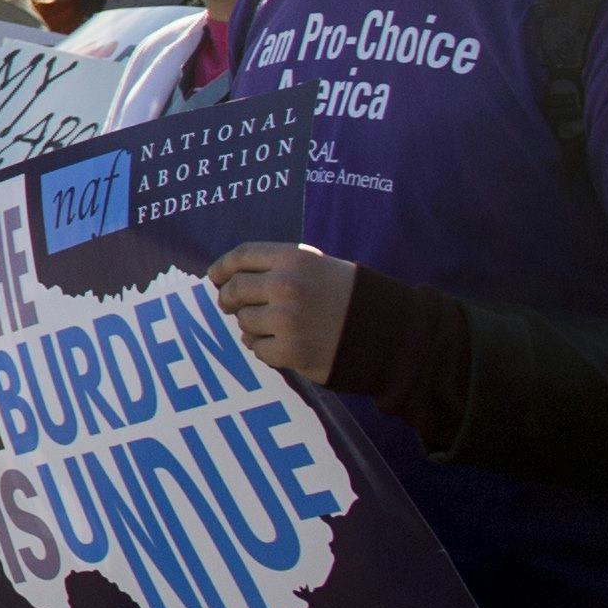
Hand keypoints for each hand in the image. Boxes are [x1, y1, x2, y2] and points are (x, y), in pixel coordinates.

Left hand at [210, 241, 356, 379]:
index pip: (242, 256)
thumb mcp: (320, 267)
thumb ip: (280, 268)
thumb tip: (230, 277)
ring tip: (275, 327)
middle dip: (229, 298)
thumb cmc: (353, 298)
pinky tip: (282, 346)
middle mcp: (286, 286)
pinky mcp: (291, 351)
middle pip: (235, 289)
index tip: (214, 276)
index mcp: (294, 259)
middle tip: (230, 305)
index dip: (223, 267)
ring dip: (253, 326)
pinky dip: (265, 349)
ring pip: (245, 321)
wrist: (393, 334)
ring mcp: (287, 320)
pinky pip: (258, 349)